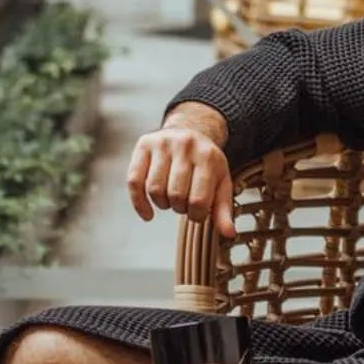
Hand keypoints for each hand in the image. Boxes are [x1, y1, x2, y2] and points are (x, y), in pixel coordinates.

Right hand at [127, 106, 234, 237]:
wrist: (190, 129)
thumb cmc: (206, 163)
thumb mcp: (221, 182)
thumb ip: (223, 208)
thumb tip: (229, 234)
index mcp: (208, 156)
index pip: (199, 200)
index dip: (197, 215)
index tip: (197, 213)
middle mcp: (185, 146)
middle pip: (176, 194)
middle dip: (179, 208)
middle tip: (183, 204)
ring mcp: (162, 143)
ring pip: (154, 189)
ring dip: (162, 204)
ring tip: (169, 200)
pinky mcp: (144, 145)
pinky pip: (134, 180)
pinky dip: (138, 202)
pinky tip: (147, 213)